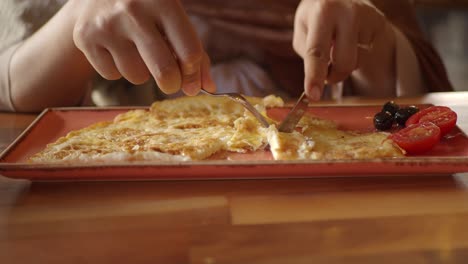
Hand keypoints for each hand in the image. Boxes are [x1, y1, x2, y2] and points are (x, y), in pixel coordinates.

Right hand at [72, 0, 214, 95]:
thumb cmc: (147, 10)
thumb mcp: (173, 19)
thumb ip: (194, 51)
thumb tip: (208, 87)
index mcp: (163, 1)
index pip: (189, 52)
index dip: (193, 73)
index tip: (190, 80)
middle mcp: (133, 11)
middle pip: (164, 70)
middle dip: (171, 84)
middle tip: (170, 82)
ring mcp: (106, 24)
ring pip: (137, 77)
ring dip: (142, 73)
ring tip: (137, 52)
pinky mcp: (85, 37)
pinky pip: (113, 75)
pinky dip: (118, 69)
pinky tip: (116, 49)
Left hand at [293, 0, 388, 99]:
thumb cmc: (316, 17)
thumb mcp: (302, 30)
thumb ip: (309, 52)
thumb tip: (325, 73)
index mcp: (322, 13)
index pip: (317, 51)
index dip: (314, 76)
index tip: (313, 95)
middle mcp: (347, 12)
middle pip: (343, 63)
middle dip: (333, 76)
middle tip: (326, 72)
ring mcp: (367, 16)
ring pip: (356, 62)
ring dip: (344, 64)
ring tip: (338, 46)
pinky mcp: (380, 23)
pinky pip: (367, 54)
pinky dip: (356, 53)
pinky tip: (351, 38)